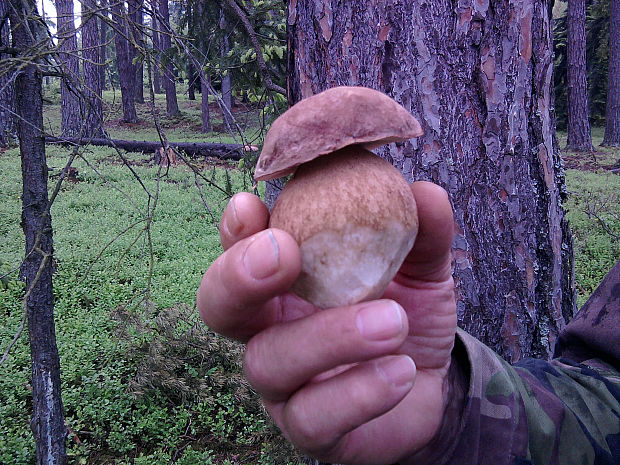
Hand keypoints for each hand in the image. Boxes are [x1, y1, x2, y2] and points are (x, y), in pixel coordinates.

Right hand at [196, 182, 456, 464]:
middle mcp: (270, 330)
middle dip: (237, 277)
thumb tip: (426, 192)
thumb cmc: (406, 317)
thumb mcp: (420, 272)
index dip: (235, 230)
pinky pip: (314, 417)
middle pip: (219, 307)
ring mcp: (284, 385)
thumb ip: (422, 236)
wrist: (430, 387)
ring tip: (392, 322)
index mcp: (286, 284)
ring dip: (328, 336)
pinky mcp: (310, 431)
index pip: (240, 251)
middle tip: (282, 252)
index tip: (252, 205)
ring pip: (269, 362)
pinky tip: (401, 371)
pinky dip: (358, 391)